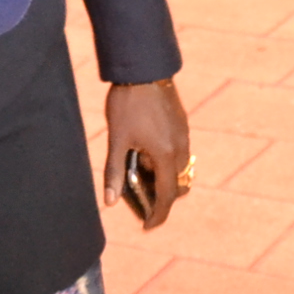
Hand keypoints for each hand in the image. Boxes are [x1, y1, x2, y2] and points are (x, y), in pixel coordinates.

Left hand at [103, 80, 190, 231]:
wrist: (144, 68)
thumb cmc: (127, 103)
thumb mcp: (117, 139)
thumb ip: (114, 172)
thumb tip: (110, 202)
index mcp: (165, 154)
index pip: (168, 196)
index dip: (158, 215)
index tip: (148, 226)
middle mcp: (181, 147)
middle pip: (177, 184)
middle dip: (160, 195)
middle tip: (138, 195)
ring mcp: (184, 134)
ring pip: (178, 167)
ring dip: (162, 175)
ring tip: (137, 166)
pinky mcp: (182, 123)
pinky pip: (178, 151)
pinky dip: (164, 159)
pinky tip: (143, 147)